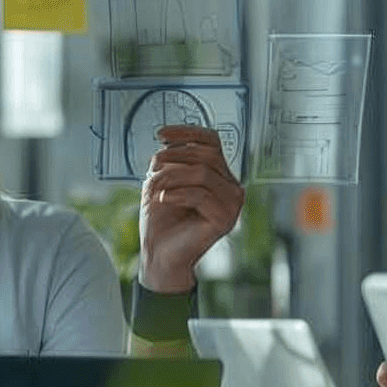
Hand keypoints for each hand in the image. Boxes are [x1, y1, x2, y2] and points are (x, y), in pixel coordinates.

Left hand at [136, 125, 244, 294]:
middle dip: (176, 155)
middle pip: (208, 155)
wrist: (160, 254)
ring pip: (203, 173)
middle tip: (153, 166)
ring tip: (156, 187)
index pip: (212, 142)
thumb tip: (170, 141)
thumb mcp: (163, 181)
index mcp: (220, 176)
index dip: (188, 132)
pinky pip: (200, 195)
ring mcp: (232, 204)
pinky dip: (177, 193)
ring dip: (172, 176)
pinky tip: (164, 199)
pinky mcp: (225, 219)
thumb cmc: (162, 221)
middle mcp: (231, 188)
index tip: (161, 134)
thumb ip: (171, 160)